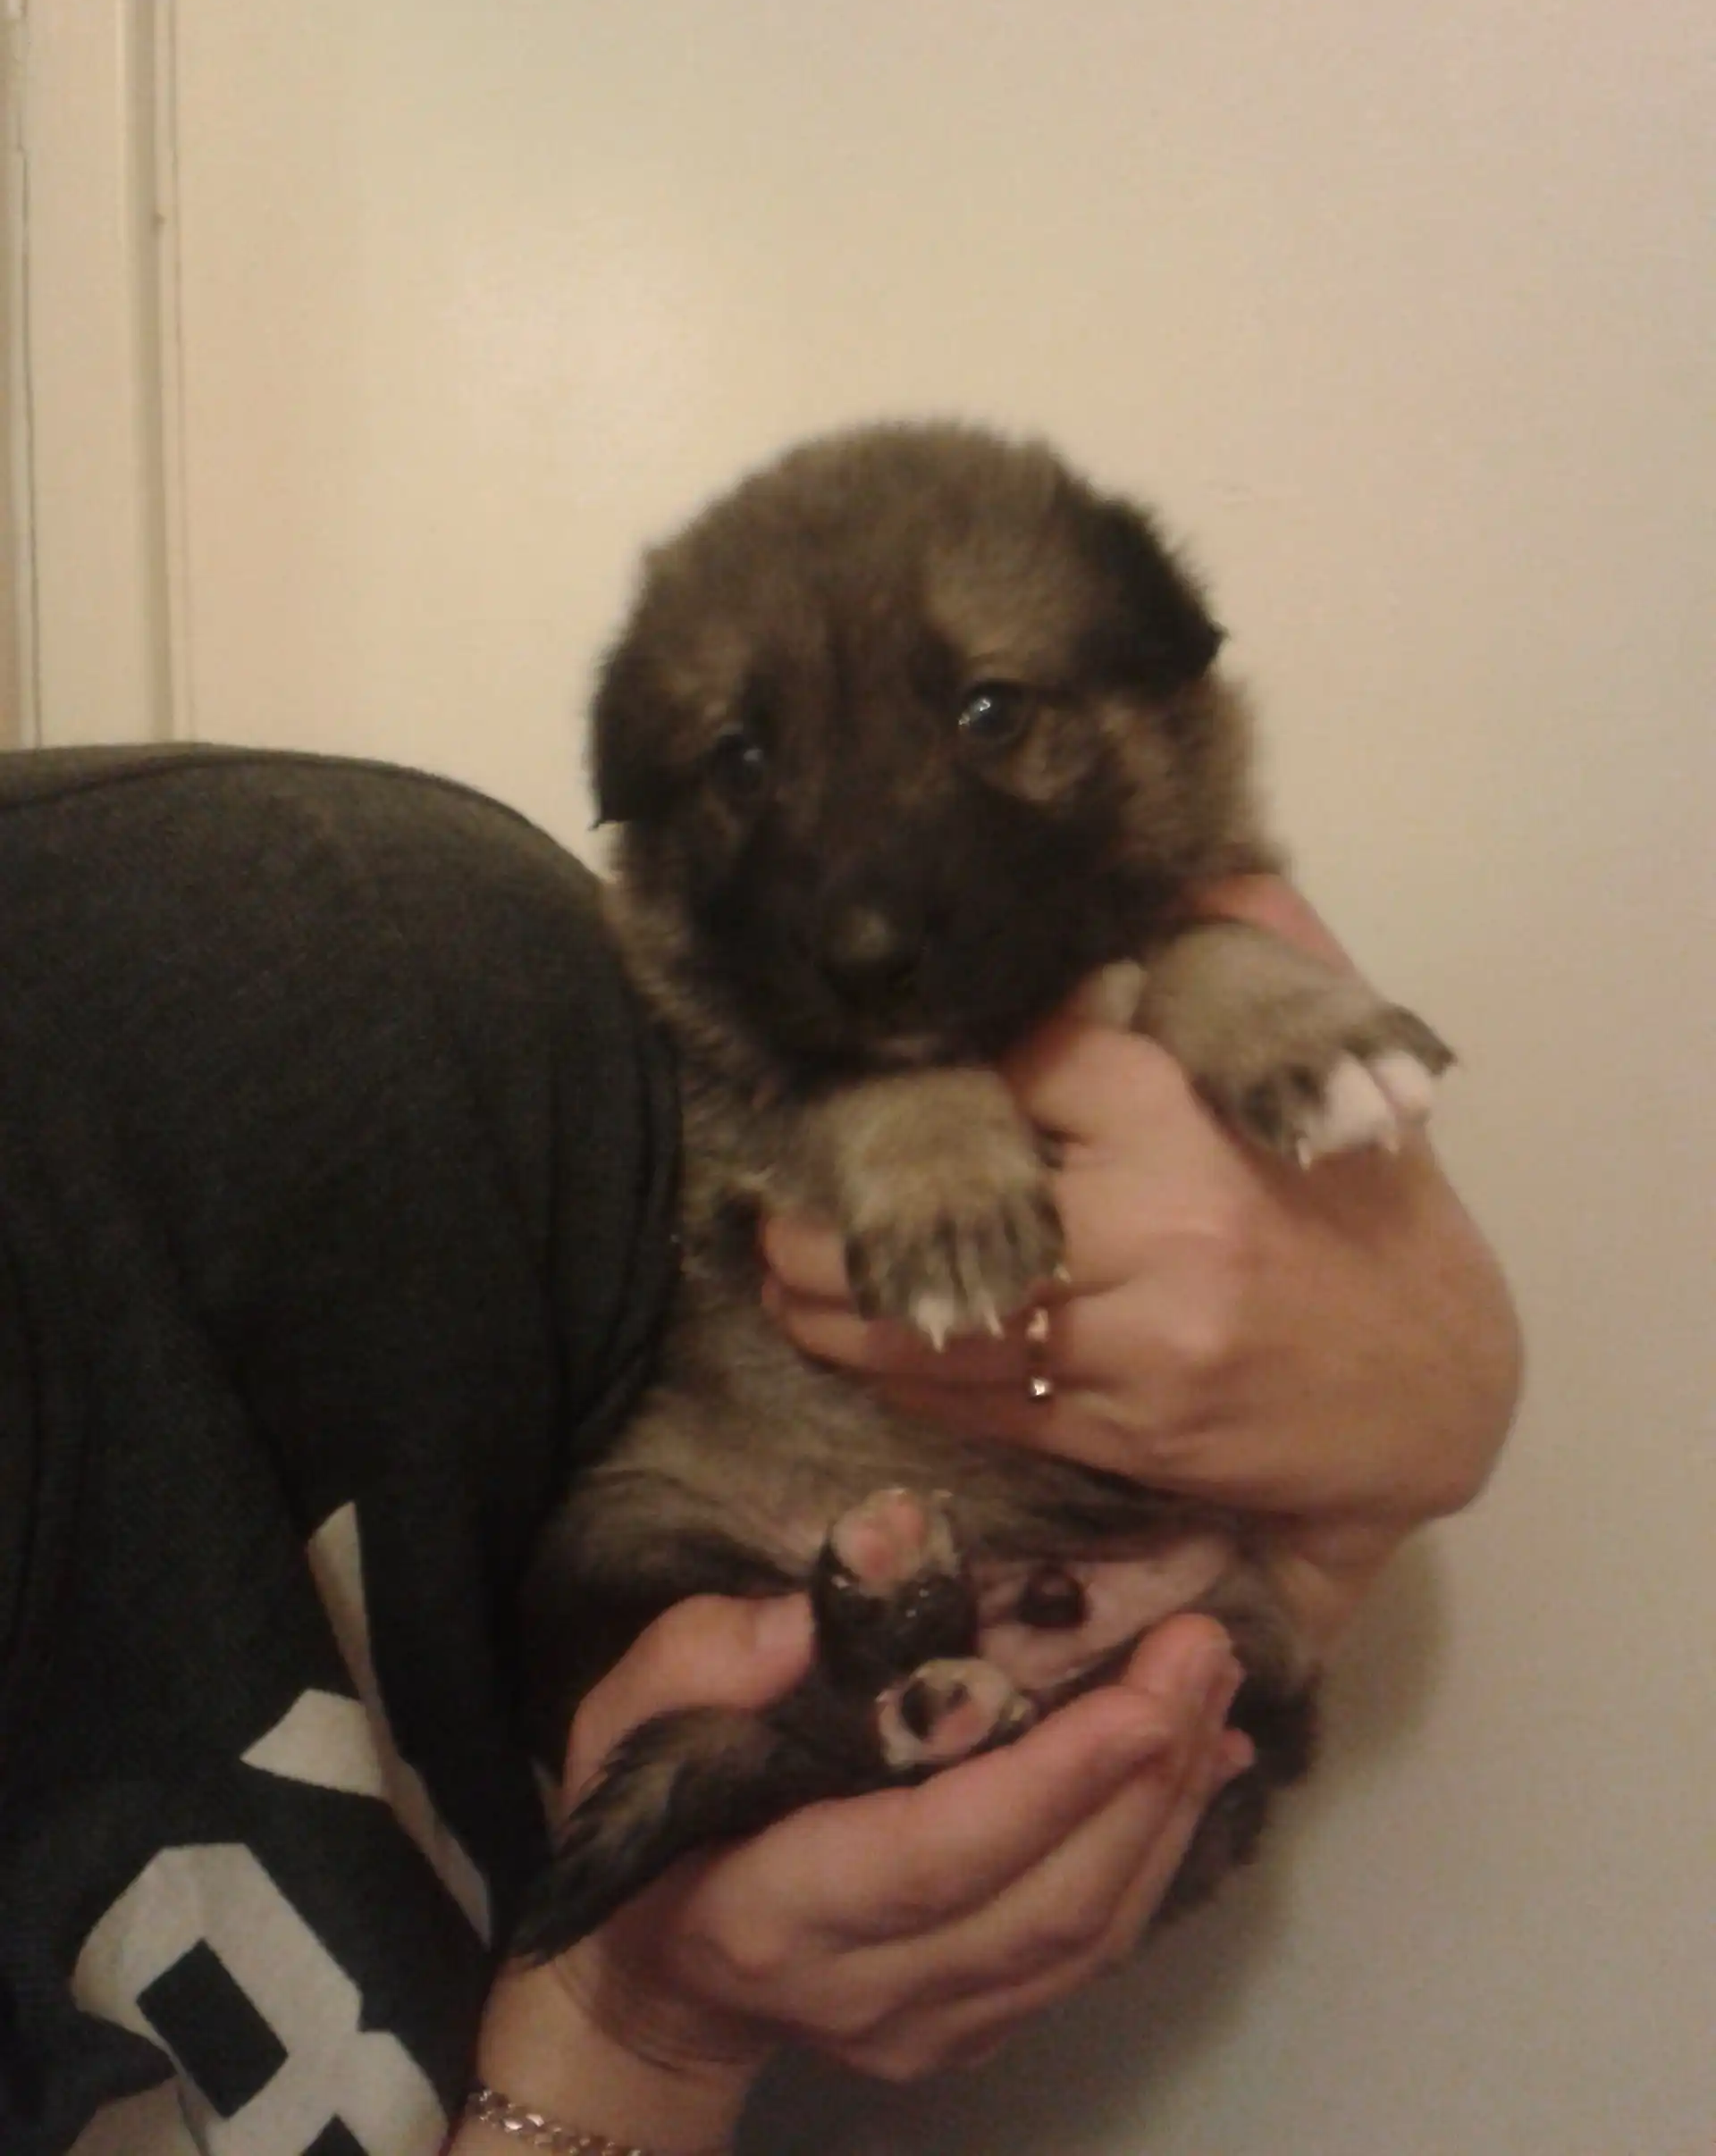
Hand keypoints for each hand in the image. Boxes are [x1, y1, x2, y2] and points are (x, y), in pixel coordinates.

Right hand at [472, 1596, 1251, 2147]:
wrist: (653, 1979)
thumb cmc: (642, 1816)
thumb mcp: (632, 1710)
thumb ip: (716, 1654)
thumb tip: (843, 1583)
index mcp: (774, 1912)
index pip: (935, 1859)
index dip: (1047, 1786)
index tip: (1141, 1700)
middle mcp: (869, 1995)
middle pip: (1044, 1906)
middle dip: (1143, 1776)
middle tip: (1204, 1651)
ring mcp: (934, 2030)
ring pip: (1088, 1938)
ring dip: (1168, 1808)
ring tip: (1214, 1688)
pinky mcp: (979, 2032)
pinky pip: (1092, 1952)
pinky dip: (1159, 1852)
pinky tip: (1197, 1761)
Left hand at [761, 878, 1521, 1651]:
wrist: (1437, 1402)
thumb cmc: (1374, 1223)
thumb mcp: (1339, 1079)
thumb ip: (1266, 965)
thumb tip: (1197, 868)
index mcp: (1191, 1128)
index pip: (1031, 1071)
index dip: (961, 1071)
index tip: (900, 1073)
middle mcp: (1155, 1235)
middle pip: (956, 1206)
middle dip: (850, 1209)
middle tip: (772, 1203)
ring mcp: (1134, 1346)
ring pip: (945, 1320)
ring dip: (841, 1305)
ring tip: (778, 1276)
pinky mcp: (1123, 1433)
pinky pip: (982, 1402)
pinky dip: (902, 1378)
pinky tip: (848, 1348)